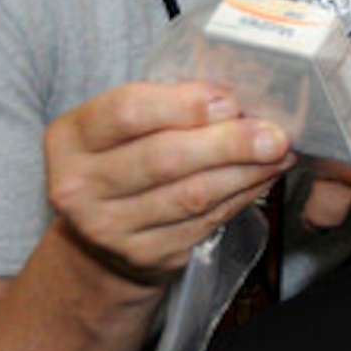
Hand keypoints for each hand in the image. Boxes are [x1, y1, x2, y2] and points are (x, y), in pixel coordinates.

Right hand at [44, 81, 293, 286]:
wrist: (99, 238)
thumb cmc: (123, 159)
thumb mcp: (123, 125)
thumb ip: (165, 103)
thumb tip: (233, 95)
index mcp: (70, 138)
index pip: (126, 112)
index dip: (184, 104)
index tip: (228, 100)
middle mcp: (79, 187)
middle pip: (164, 157)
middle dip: (229, 142)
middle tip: (274, 133)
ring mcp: (110, 228)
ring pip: (192, 195)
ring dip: (246, 171)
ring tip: (279, 151)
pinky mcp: (145, 256)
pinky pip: (206, 221)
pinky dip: (242, 196)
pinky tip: (264, 177)